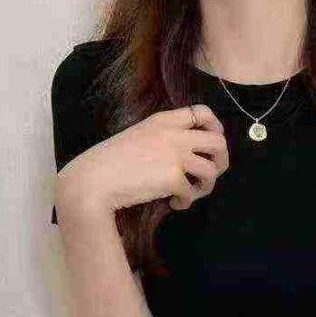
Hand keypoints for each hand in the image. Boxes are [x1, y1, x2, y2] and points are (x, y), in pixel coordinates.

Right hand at [55, 104, 228, 217]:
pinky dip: (186, 202)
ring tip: (191, 193)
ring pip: (212, 170)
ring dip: (206, 186)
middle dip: (221, 161)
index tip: (212, 144)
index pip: (202, 112)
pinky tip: (174, 204)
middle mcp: (174, 134)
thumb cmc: (111, 161)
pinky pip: (192, 193)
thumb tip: (185, 155)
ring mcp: (175, 155)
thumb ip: (163, 138)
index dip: (215, 128)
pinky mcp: (173, 178)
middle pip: (218, 142)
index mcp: (163, 120)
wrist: (94, 180)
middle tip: (210, 174)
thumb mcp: (138, 136)